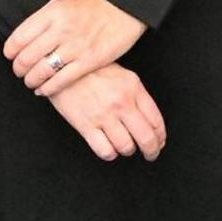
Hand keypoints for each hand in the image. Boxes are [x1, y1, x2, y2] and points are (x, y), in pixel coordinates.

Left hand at [5, 0, 142, 99]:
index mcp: (52, 13)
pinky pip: (60, 81)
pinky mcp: (89, 61)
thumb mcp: (63, 3)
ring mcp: (75, 47)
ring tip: (31, 82)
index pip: (18, 38)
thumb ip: (43, 19)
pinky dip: (48, 88)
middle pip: (27, 57)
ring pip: (41, 71)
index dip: (10, 52)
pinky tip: (44, 90)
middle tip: (19, 72)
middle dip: (18, 69)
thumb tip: (23, 38)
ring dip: (31, 81)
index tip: (10, 56)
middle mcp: (61, 30)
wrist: (125, 8)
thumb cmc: (92, 6)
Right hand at [46, 64, 167, 161]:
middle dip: (151, 150)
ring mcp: (103, 115)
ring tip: (124, 146)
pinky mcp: (85, 125)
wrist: (61, 66)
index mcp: (133, 88)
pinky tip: (108, 148)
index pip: (156, 120)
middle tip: (150, 154)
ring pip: (126, 147)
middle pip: (146, 138)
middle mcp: (121, 103)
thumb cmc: (91, 69)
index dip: (160, 136)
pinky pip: (105, 150)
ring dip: (127, 150)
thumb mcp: (121, 74)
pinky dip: (110, 153)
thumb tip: (149, 120)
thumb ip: (137, 95)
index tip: (159, 142)